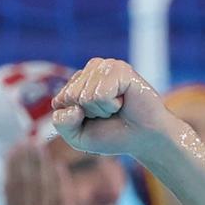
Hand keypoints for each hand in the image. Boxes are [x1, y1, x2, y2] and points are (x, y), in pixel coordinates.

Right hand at [0, 140, 85, 204]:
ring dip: (41, 168)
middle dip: (27, 163)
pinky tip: (58, 168)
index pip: (11, 192)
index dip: (12, 169)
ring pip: (44, 192)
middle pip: (27, 188)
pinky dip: (60, 185)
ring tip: (40, 148)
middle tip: (26, 141)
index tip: (13, 150)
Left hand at [51, 58, 170, 157]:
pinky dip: (111, 105)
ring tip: (117, 107)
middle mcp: (91, 69)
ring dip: (102, 110)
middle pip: (71, 97)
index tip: (95, 119)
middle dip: (89, 114)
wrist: (144, 138)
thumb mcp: (77, 136)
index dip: (76, 119)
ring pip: (85, 96)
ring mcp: (106, 66)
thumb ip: (61, 123)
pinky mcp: (120, 69)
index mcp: (78, 81)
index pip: (59, 101)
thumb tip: (73, 106)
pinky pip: (100, 94)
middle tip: (109, 113)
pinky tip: (123, 101)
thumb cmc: (112, 134)